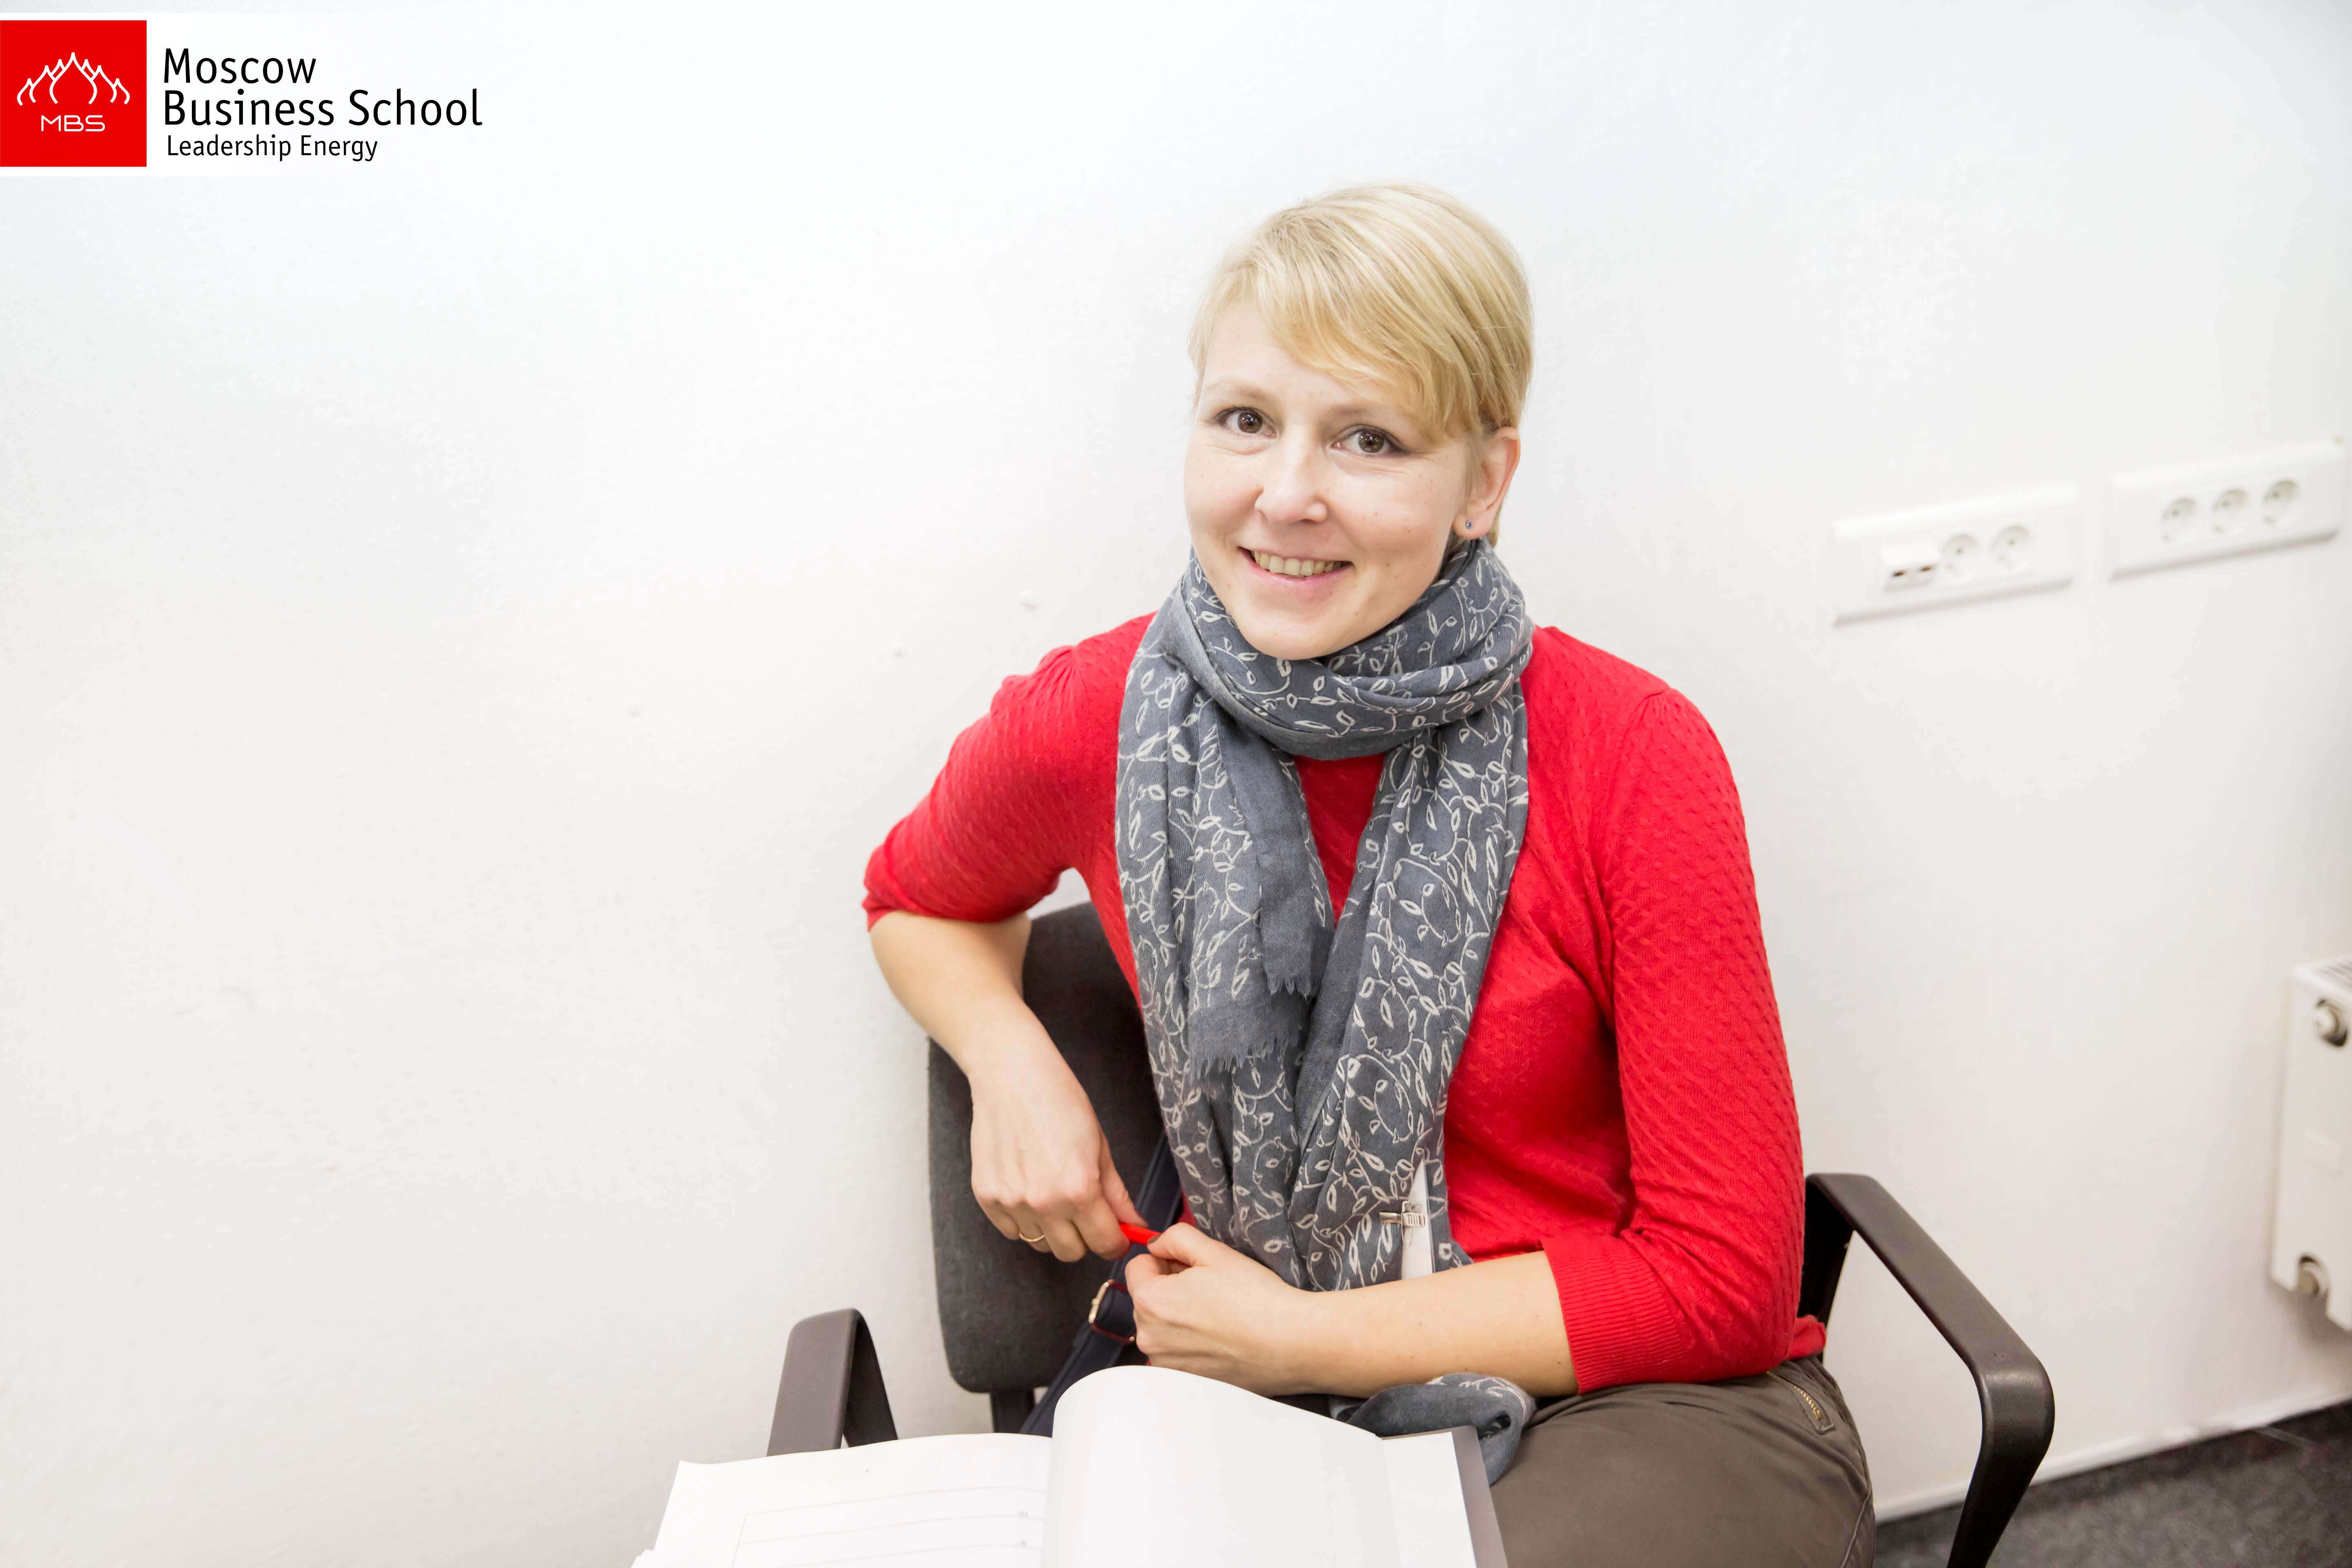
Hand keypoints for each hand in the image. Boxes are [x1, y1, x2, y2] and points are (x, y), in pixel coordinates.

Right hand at [966, 1031, 1145, 1261]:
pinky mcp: (986, 1197)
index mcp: (1079, 1189)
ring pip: (1040, 1244)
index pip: (1105, 1244)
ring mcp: (1011, 1202)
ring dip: (1052, 1230)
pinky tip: (1028, 1189)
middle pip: (1072, 1253)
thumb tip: (1135, 1227)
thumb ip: (1117, 1194)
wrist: (1012, 1076)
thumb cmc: (1060, 1102)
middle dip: (1085, 1238)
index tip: (1116, 1236)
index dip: (1116, 1242)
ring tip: (1053, 1193)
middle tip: (1085, 1212)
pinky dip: (1023, 1220)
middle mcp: (1044, 1202)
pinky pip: (1011, 1231)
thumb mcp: (1100, 1146)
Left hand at [1123, 1224, 1325, 1393]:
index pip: (1137, 1267)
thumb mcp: (1214, 1251)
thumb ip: (1175, 1238)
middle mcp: (1150, 1338)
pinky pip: (1176, 1351)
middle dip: (1171, 1287)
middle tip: (1211, 1288)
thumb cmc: (1256, 1299)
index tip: (1191, 1266)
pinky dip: (1192, 1341)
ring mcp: (1166, 1365)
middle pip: (1148, 1297)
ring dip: (1181, 1315)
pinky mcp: (1184, 1381)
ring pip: (1162, 1325)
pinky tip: (1222, 1336)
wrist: (1291, 1344)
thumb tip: (1156, 1245)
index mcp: (1150, 1302)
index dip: (1165, 1259)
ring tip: (1219, 1313)